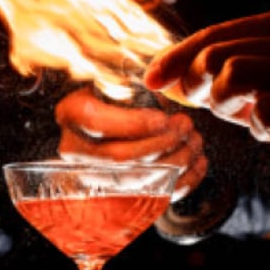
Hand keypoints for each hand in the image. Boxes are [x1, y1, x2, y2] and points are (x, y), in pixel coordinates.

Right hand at [54, 86, 207, 200]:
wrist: (113, 114)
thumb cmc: (119, 89)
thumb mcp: (116, 74)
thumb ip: (130, 75)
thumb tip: (159, 79)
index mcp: (71, 113)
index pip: (96, 123)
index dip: (133, 124)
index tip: (163, 119)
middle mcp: (75, 148)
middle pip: (118, 156)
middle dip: (160, 143)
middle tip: (186, 126)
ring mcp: (93, 174)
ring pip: (137, 179)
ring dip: (175, 161)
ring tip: (194, 140)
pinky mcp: (117, 193)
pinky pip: (150, 195)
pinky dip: (181, 182)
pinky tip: (198, 162)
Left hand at [144, 7, 269, 182]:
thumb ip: (241, 71)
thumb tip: (174, 80)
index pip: (215, 34)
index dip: (176, 57)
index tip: (151, 78)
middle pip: (215, 54)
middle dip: (192, 83)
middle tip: (202, 104)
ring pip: (232, 76)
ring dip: (223, 104)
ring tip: (245, 116)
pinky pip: (263, 115)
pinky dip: (260, 130)